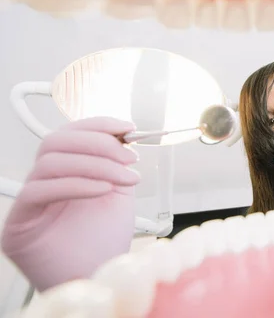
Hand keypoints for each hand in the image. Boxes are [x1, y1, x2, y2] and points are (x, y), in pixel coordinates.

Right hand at [1, 118, 140, 290]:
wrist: (98, 276)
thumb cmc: (104, 242)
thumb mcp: (119, 194)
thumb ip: (117, 164)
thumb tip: (123, 135)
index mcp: (66, 173)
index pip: (70, 135)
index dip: (97, 125)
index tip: (127, 128)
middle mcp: (44, 182)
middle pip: (56, 142)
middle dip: (98, 143)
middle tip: (128, 157)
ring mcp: (30, 201)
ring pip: (50, 162)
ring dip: (94, 164)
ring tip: (123, 177)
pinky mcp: (19, 221)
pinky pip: (40, 190)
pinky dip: (77, 184)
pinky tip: (103, 189)